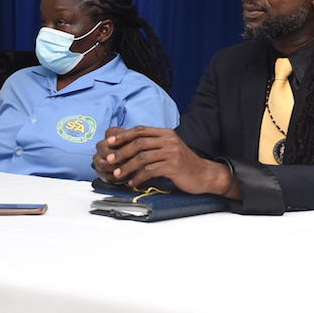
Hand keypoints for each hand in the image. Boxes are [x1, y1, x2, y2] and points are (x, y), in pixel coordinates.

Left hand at [94, 126, 233, 196]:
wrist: (204, 174)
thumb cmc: (183, 163)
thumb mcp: (169, 149)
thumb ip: (153, 145)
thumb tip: (129, 147)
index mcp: (166, 133)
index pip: (140, 130)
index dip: (123, 135)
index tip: (109, 142)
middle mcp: (169, 140)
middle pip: (139, 143)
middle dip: (122, 152)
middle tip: (110, 161)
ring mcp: (172, 152)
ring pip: (143, 157)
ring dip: (127, 167)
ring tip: (118, 175)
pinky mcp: (174, 166)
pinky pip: (150, 171)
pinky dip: (138, 177)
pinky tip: (132, 182)